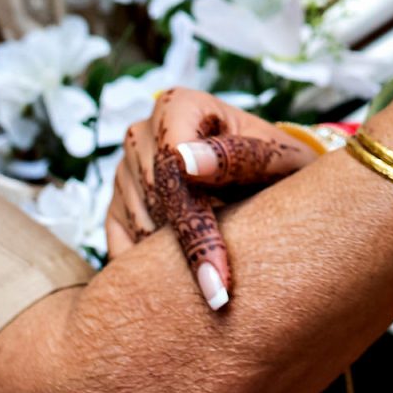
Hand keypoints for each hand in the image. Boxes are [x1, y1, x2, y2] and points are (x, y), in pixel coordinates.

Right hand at [107, 89, 317, 310]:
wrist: (267, 180)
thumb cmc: (277, 166)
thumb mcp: (277, 158)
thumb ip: (239, 156)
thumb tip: (186, 162)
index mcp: (177, 105)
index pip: (173, 166)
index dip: (196, 223)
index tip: (219, 279)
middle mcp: (141, 134)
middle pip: (155, 199)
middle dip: (193, 242)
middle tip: (226, 287)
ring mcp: (123, 171)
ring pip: (139, 228)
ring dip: (175, 256)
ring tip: (219, 261)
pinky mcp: (115, 206)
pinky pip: (123, 247)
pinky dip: (151, 269)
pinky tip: (187, 273)